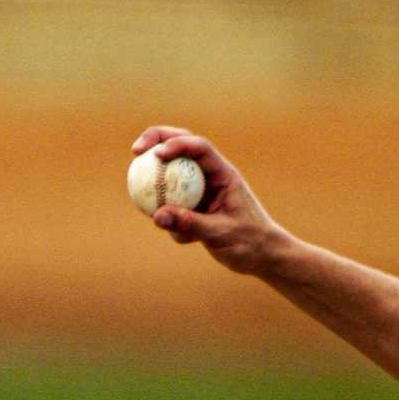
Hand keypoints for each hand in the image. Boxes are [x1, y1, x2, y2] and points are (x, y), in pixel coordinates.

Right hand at [129, 126, 290, 276]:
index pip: (199, 148)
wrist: (263, 257)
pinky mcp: (195, 207)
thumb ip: (189, 223)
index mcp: (223, 174)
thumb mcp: (220, 233)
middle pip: (182, 147)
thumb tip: (157, 216)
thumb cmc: (250, 241)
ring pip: (172, 175)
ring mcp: (201, 190)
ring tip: (149, 201)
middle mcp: (211, 176)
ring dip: (157, 183)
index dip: (176, 143)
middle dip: (157, 142)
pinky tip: (186, 240)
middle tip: (135, 151)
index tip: (155, 154)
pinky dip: (170, 218)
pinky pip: (173, 204)